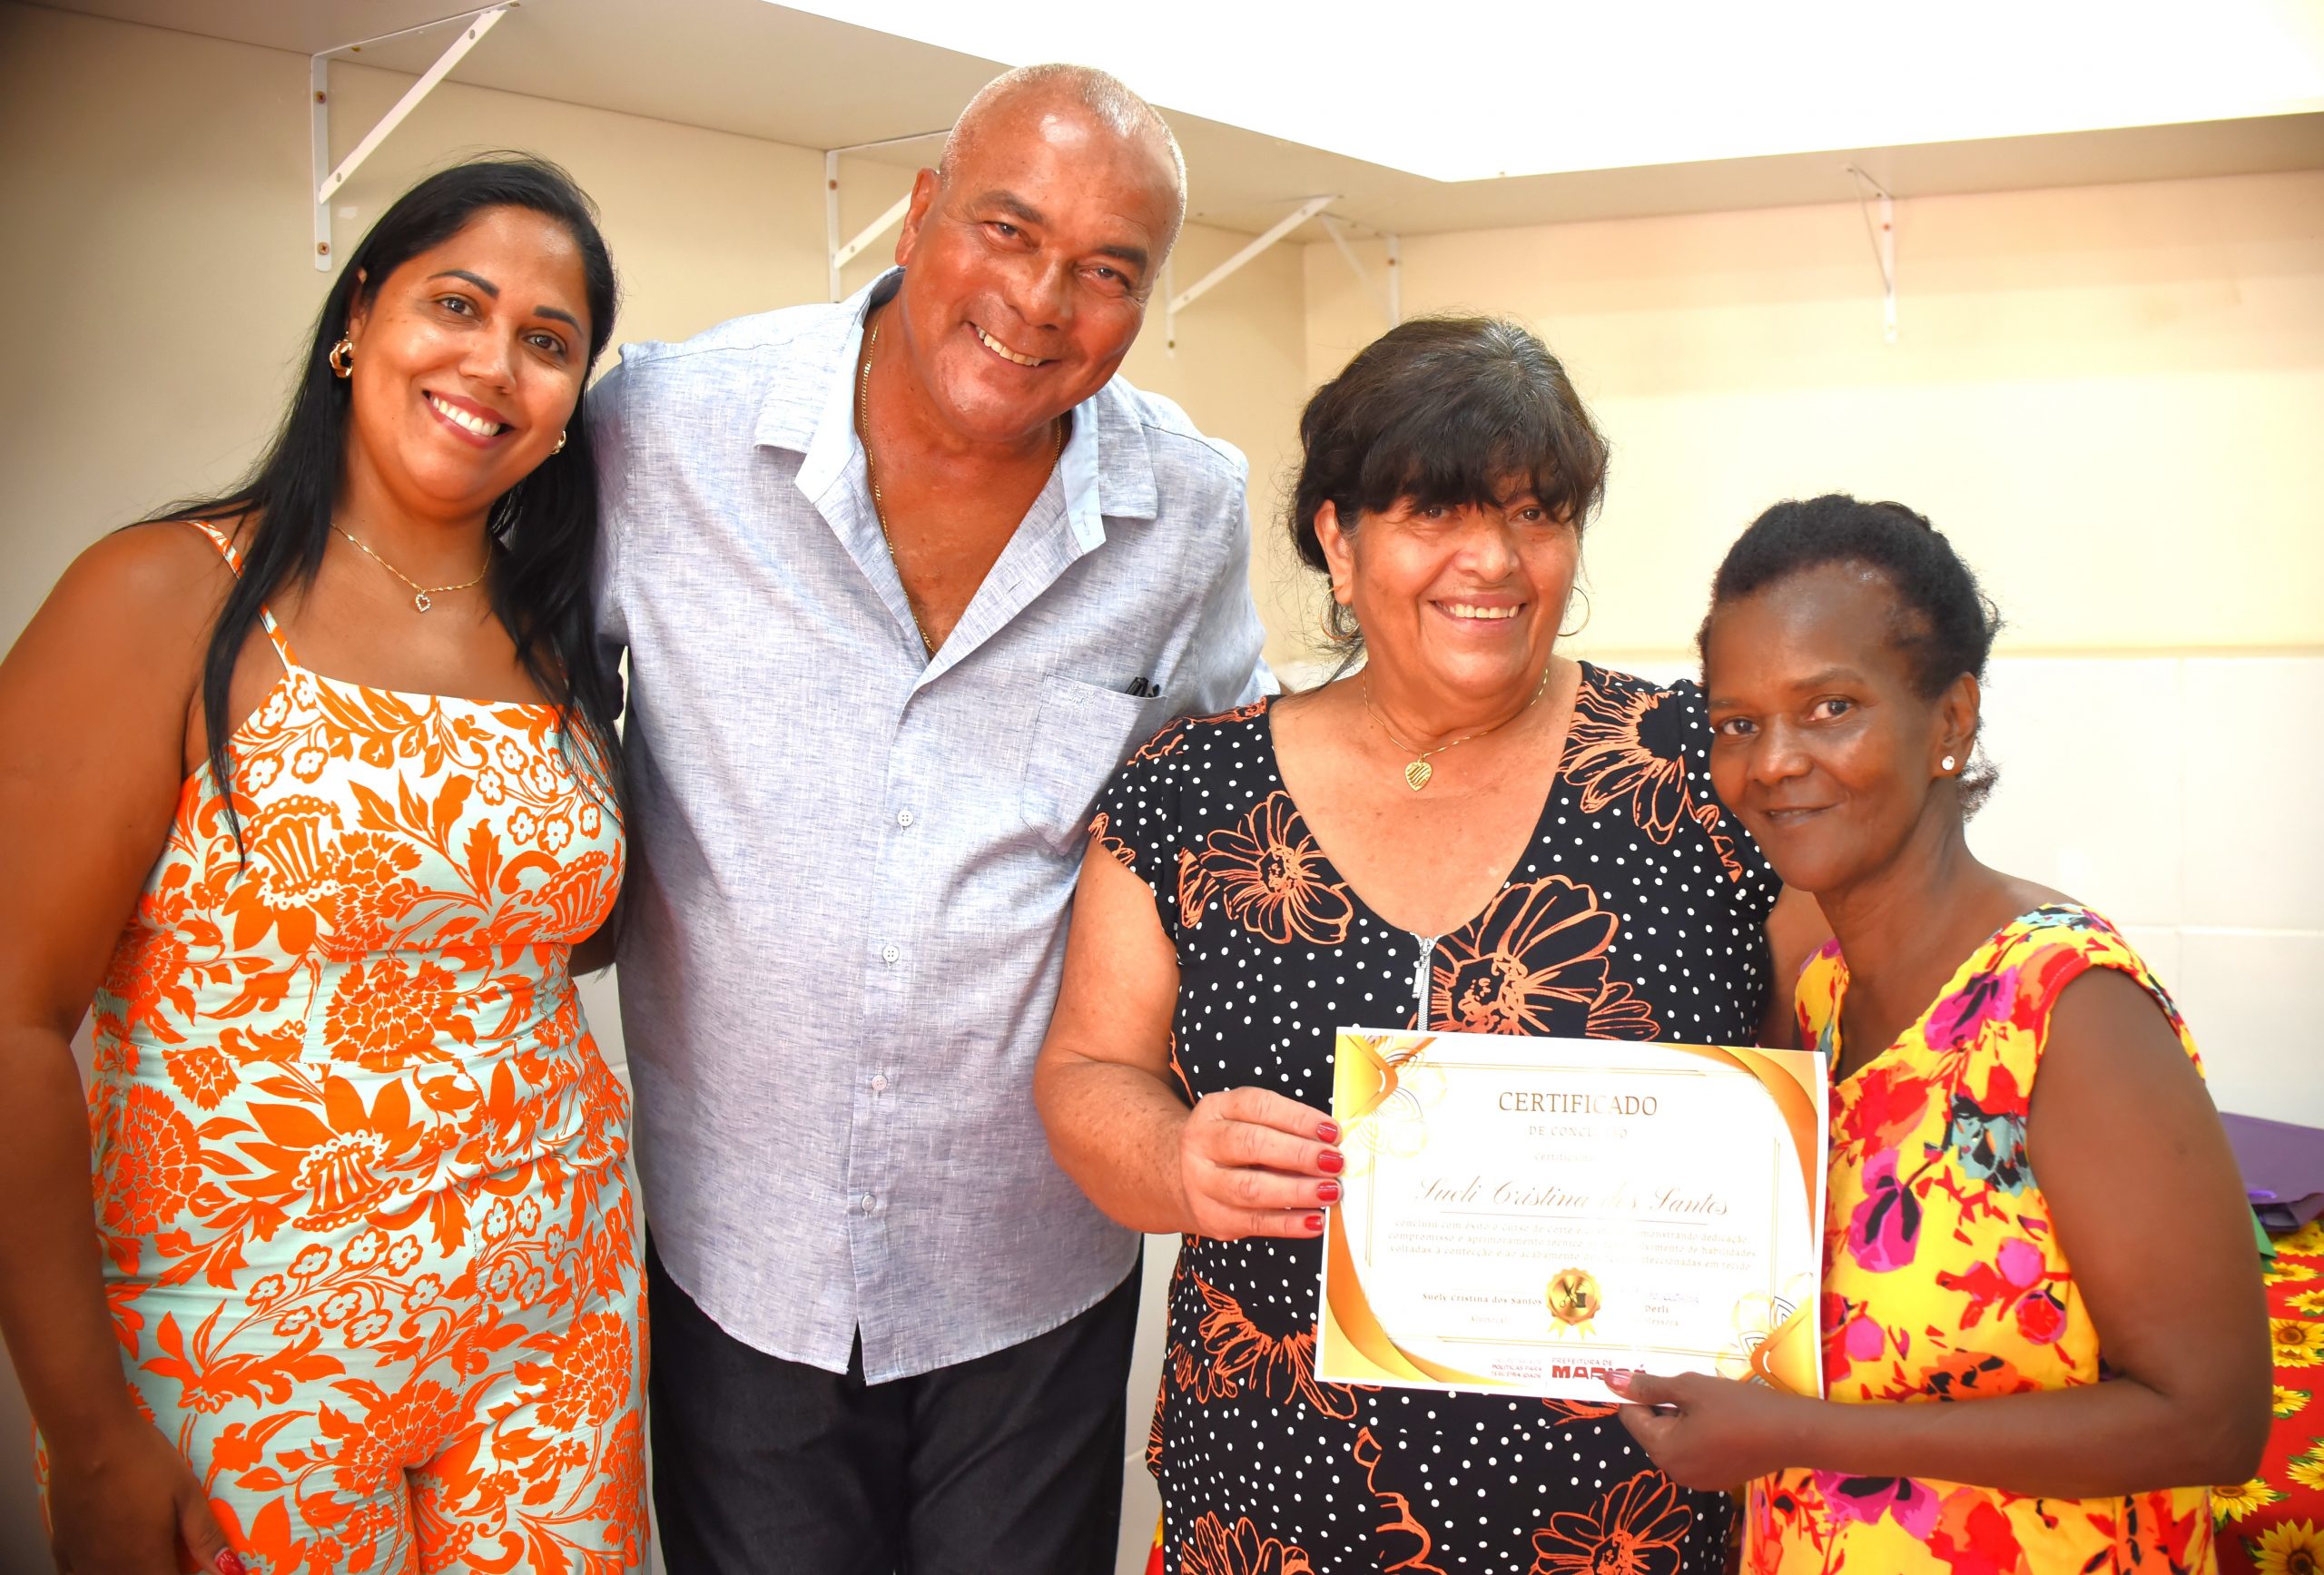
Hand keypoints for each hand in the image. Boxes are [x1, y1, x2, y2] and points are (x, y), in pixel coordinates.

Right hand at [44, 1417, 240, 1574]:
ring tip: (142, 1548)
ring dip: (129, 1572)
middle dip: (157, 1571)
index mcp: (146, 1562)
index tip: (187, 1562)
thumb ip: (206, 1537)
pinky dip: (93, 1570)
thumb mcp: (187, 1495)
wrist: (90, 1437)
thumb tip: (231, 1570)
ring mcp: (81, 1562)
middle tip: (168, 1549)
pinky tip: (105, 1553)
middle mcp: (111, 1571)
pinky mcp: (60, 1549)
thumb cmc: (145, 1462)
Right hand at [1177, 1086, 1341, 1239]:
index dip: (1299, 1118)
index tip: (1331, 1131)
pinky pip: (1254, 1223)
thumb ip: (1280, 1126)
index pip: (1258, 1106)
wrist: (1176, 1173)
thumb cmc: (1224, 1144)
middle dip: (1299, 1154)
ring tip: (1328, 1191)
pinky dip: (1289, 1224)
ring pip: (1251, 1189)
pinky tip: (1313, 1220)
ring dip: (1297, 1191)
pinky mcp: (1213, 1218)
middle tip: (1334, 1162)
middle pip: (1252, 1145)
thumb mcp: (1241, 1119)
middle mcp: (1203, 1143)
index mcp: (1215, 1109)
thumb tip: (1329, 1143)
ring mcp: (1203, 1183)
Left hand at [1612, 1369, 1803, 1490]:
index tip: (1653, 1373)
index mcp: (1662, 1449)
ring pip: (1673, 1441)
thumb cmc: (1737, 1406)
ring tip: (1706, 1400)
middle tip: (1687, 1385)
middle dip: (1661, 1406)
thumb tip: (1609, 1380)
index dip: (1637, 1392)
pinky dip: (1697, 1434)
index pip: (1631, 1417)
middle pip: (1651, 1431)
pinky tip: (1719, 1420)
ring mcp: (1696, 1480)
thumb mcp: (1689, 1387)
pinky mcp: (1717, 1480)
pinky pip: (1693, 1453)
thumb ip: (1648, 1386)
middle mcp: (1674, 1472)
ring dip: (1679, 1419)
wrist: (1791, 1433)